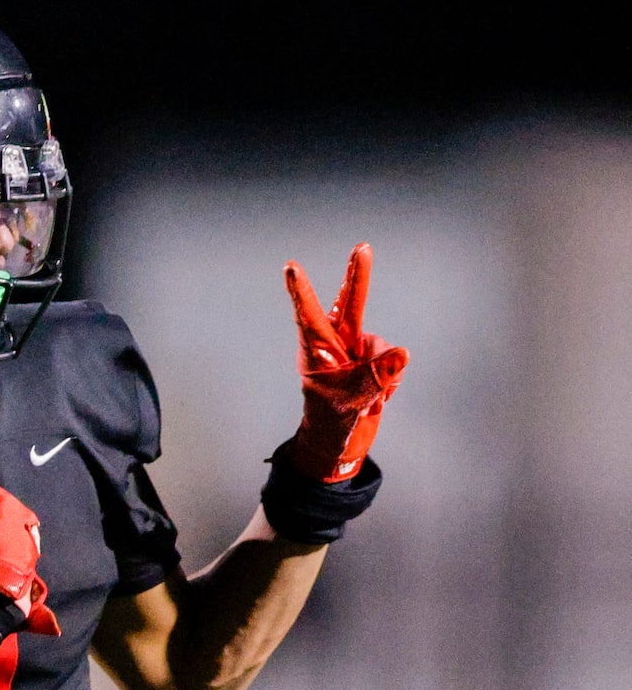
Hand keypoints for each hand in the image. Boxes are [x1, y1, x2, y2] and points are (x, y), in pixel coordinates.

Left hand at [283, 243, 408, 481]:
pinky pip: (394, 363)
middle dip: (358, 277)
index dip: (300, 291)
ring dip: (381, 375)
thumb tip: (401, 355)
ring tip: (367, 398)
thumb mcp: (350, 401)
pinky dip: (390, 383)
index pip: (308, 316)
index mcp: (316, 350)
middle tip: (362, 247)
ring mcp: (357, 349)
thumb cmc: (331, 421)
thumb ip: (375, 378)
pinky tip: (376, 396)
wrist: (342, 442)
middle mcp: (336, 343)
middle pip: (350, 304)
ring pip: (382, 348)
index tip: (289, 267)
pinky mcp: (375, 360)